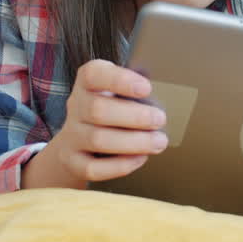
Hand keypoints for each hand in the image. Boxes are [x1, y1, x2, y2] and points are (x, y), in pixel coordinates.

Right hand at [23, 60, 166, 189]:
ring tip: (159, 142)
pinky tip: (140, 158)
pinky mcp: (73, 161)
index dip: (120, 80)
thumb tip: (170, 93)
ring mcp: (71, 135)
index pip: (94, 74)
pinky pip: (93, 167)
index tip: (146, 87)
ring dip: (133, 142)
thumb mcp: (121, 91)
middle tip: (160, 119)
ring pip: (97, 140)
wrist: (81, 138)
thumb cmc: (114, 108)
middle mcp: (75, 106)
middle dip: (134, 116)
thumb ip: (138, 90)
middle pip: (98, 110)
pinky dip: (119, 165)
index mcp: (87, 82)